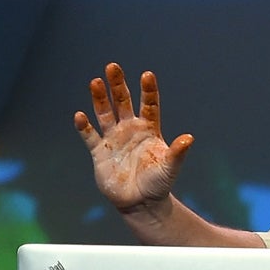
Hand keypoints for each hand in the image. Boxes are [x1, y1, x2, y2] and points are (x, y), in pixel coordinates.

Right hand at [74, 64, 193, 213]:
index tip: (147, 75)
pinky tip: (80, 116)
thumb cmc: (158, 184)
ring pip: (104, 113)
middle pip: (123, 102)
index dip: (148, 91)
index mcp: (149, 131)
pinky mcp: (99, 152)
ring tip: (95, 81)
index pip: (149, 106)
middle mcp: (130, 130)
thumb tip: (189, 138)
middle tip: (113, 66)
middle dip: (118, 85)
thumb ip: (177, 153)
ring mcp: (113, 139)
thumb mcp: (170, 167)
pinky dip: (84, 126)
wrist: (141, 203)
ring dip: (99, 98)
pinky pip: (89, 136)